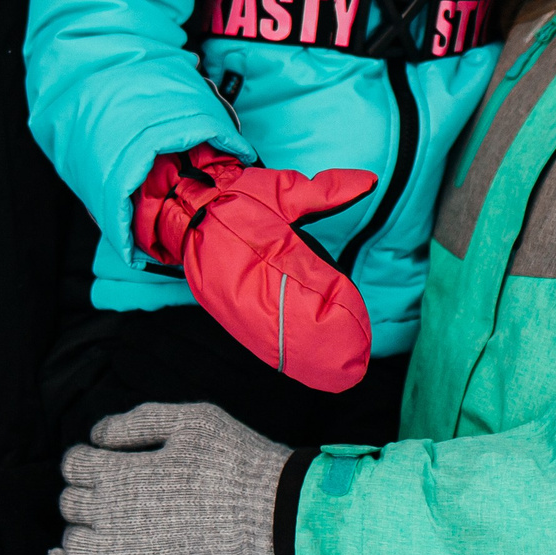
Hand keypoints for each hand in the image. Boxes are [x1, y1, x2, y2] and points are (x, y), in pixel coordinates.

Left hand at [45, 403, 289, 554]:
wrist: (271, 516)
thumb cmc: (233, 462)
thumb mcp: (190, 420)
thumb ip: (138, 421)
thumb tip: (96, 435)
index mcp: (120, 474)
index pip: (74, 464)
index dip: (86, 457)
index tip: (104, 458)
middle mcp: (113, 517)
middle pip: (70, 502)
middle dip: (86, 490)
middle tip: (116, 488)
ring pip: (73, 544)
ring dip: (82, 529)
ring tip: (106, 522)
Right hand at [133, 146, 376, 391]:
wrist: (185, 205)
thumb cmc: (238, 196)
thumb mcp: (286, 191)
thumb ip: (329, 190)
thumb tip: (369, 181)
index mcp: (275, 245)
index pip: (315, 280)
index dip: (337, 303)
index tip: (358, 323)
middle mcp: (256, 277)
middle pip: (296, 318)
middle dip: (325, 340)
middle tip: (354, 360)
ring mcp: (237, 298)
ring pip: (275, 335)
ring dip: (303, 355)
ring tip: (332, 373)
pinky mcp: (225, 309)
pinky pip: (255, 336)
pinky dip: (278, 353)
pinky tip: (299, 366)